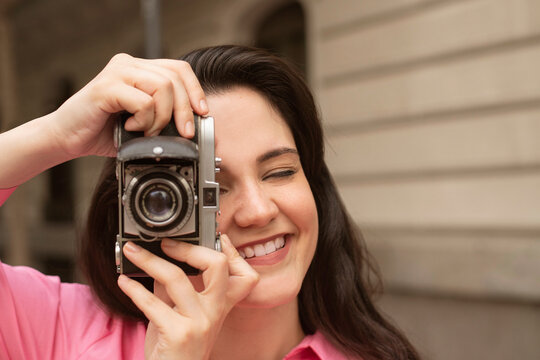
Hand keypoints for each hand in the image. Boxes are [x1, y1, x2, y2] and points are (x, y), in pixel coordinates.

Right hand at [50, 53, 207, 158]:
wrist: (67, 138)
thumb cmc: (104, 131)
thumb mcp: (144, 124)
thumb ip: (165, 117)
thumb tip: (194, 127)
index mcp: (140, 69)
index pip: (179, 69)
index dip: (195, 90)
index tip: (202, 112)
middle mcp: (129, 65)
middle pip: (174, 79)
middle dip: (184, 110)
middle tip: (183, 132)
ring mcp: (117, 73)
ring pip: (163, 87)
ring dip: (162, 118)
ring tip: (148, 131)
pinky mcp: (106, 87)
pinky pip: (143, 101)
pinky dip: (144, 121)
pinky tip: (131, 128)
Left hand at [117, 235, 258, 359]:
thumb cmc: (174, 349)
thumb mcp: (179, 314)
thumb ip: (173, 289)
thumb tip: (158, 261)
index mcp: (220, 306)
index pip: (244, 275)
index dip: (233, 252)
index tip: (217, 236)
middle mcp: (214, 312)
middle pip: (217, 265)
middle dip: (189, 247)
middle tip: (167, 242)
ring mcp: (199, 322)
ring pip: (177, 277)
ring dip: (149, 260)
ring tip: (133, 252)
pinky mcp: (178, 333)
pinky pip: (152, 302)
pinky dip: (134, 288)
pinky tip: (124, 281)